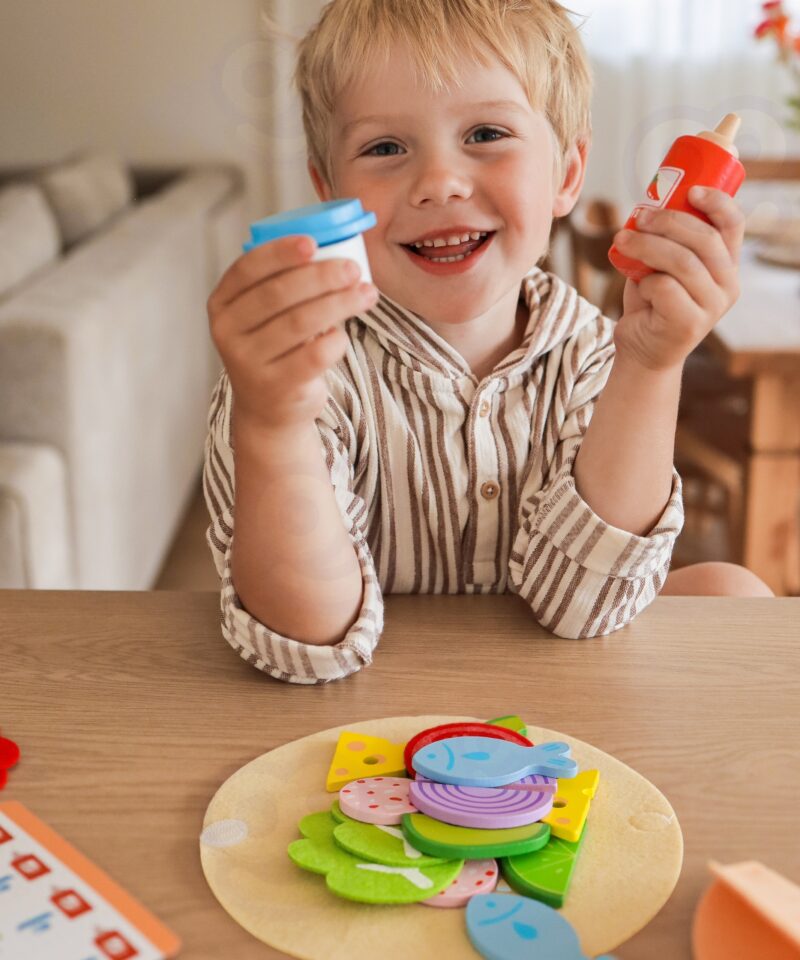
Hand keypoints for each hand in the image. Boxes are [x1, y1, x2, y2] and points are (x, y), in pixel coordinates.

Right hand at [207, 235, 378, 432]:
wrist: (269, 409)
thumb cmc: (276, 348)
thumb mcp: (266, 315)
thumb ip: (285, 284)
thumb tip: (335, 252)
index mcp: (222, 304)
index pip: (248, 269)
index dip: (280, 252)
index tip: (312, 242)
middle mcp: (228, 332)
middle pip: (278, 294)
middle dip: (321, 277)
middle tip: (352, 269)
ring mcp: (249, 362)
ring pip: (300, 323)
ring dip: (339, 303)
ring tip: (366, 294)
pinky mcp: (277, 387)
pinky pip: (314, 355)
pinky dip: (336, 340)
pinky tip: (343, 335)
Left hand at [612, 186, 745, 371]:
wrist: (641, 350)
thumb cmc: (652, 303)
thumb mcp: (662, 265)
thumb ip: (668, 240)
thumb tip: (650, 204)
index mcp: (726, 265)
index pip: (733, 226)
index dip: (716, 203)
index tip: (691, 189)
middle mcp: (727, 286)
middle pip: (704, 240)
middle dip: (668, 222)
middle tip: (639, 217)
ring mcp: (712, 307)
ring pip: (682, 262)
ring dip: (647, 245)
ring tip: (622, 239)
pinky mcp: (689, 324)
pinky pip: (665, 288)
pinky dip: (646, 281)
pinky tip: (639, 286)